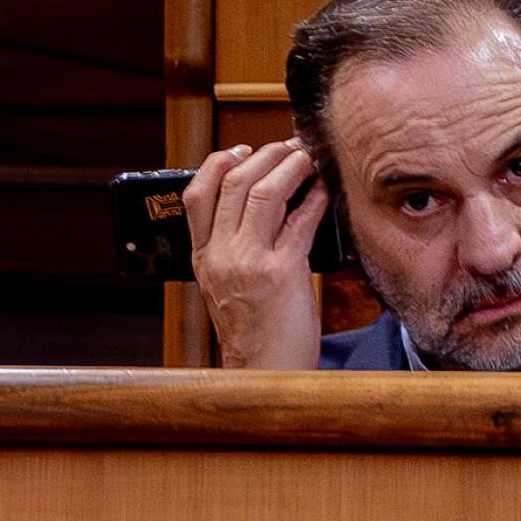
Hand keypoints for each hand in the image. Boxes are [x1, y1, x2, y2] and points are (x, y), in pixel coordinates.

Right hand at [182, 139, 330, 368]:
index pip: (196, 193)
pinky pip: (301, 219)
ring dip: (289, 165)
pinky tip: (324, 189)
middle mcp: (220, 255)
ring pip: (263, 191)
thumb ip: (234, 247)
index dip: (218, 162)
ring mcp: (249, 262)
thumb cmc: (255, 332)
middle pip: (233, 181)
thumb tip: (263, 202)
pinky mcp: (282, 271)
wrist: (266, 374)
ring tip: (306, 157)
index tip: (242, 150)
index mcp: (203, 257)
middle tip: (287, 146)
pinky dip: (315, 197)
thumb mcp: (227, 286)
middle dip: (264, 154)